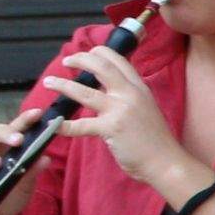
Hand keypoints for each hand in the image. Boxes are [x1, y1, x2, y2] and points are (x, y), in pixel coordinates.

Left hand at [46, 44, 192, 192]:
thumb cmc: (155, 139)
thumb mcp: (146, 108)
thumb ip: (128, 97)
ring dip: (62, 85)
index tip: (86, 54)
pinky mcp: (111, 129)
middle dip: (80, 59)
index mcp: (139, 88)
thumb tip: (107, 90)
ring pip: (84, 91)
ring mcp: (120, 110)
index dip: (99, 52)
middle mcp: (130, 94)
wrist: (166, 162)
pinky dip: (64, 126)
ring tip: (48, 82)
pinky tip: (53, 125)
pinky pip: (81, 125)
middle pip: (101, 66)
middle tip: (67, 61)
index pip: (118, 60)